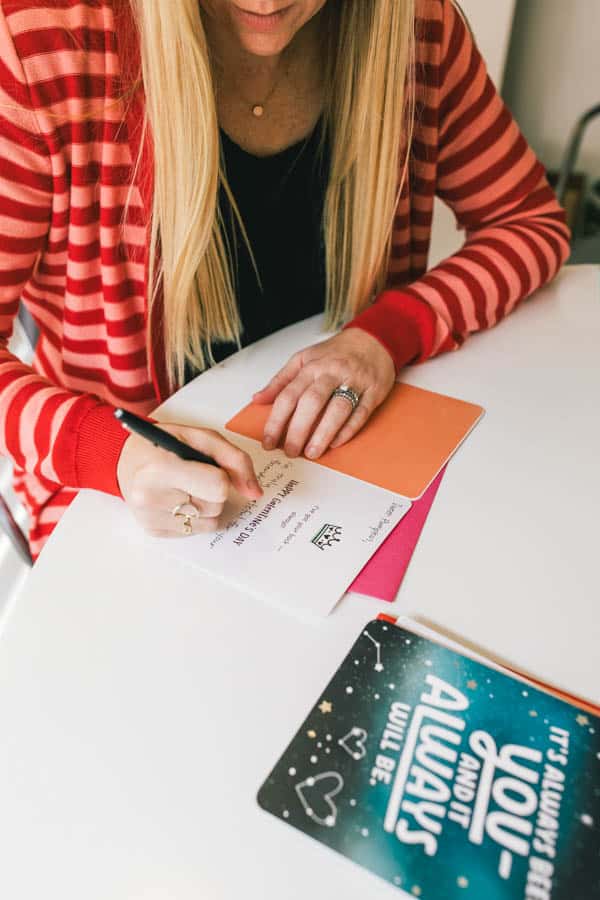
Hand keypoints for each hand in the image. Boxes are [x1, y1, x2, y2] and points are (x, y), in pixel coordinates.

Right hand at [117, 423, 262, 536]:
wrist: (123, 459)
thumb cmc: (163, 445)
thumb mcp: (200, 437)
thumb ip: (234, 460)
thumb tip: (254, 492)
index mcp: (161, 469)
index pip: (218, 486)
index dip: (221, 475)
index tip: (207, 466)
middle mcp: (151, 497)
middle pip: (216, 505)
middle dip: (213, 490)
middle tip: (191, 474)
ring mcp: (150, 518)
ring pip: (211, 521)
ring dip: (206, 503)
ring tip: (184, 486)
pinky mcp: (153, 531)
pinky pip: (197, 530)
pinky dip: (195, 515)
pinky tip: (177, 499)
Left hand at [252, 328, 395, 458]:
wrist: (373, 340)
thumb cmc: (336, 352)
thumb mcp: (303, 359)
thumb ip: (281, 381)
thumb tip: (258, 399)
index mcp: (311, 366)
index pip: (288, 396)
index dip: (276, 421)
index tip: (269, 441)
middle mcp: (331, 373)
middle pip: (311, 403)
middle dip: (298, 431)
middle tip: (290, 451)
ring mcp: (354, 382)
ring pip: (337, 409)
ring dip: (323, 433)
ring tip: (311, 452)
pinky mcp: (373, 391)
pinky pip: (360, 413)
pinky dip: (348, 430)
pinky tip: (336, 443)